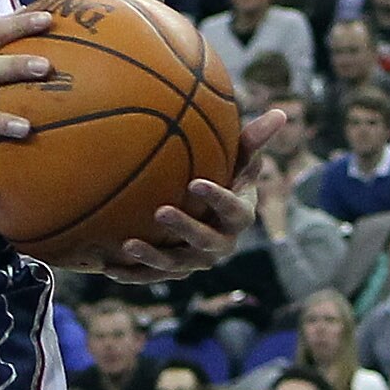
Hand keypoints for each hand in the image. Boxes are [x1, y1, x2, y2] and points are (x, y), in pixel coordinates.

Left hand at [93, 103, 291, 282]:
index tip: (196, 183)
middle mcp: (221, 244)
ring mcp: (196, 261)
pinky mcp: (172, 272)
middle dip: (185, 229)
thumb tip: (281, 113)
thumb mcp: (239, 159)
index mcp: (240, 217)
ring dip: (153, 257)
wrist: (205, 214)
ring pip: (176, 264)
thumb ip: (253, 140)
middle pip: (206, 242)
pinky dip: (131, 274)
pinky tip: (107, 268)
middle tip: (161, 211)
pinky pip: (151, 276)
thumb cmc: (224, 177)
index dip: (218, 200)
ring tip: (128, 243)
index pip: (234, 210)